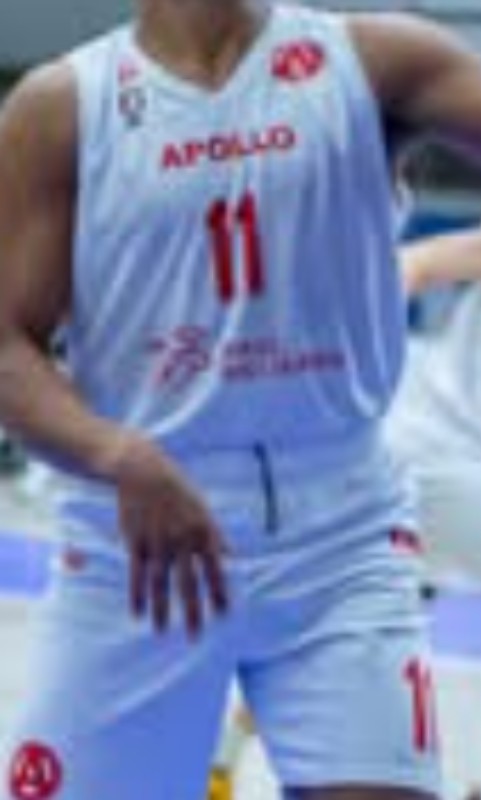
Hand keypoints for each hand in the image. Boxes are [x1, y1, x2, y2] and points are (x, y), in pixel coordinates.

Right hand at [108, 432, 228, 635]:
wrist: (143, 471)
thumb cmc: (177, 489)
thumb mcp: (202, 507)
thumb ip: (216, 534)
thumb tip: (231, 555)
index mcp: (202, 531)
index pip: (214, 569)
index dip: (219, 592)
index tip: (223, 615)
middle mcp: (181, 540)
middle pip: (188, 582)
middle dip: (192, 611)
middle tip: (195, 637)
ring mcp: (158, 541)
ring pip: (160, 583)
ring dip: (161, 610)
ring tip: (162, 632)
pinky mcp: (136, 541)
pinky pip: (137, 574)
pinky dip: (137, 594)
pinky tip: (138, 613)